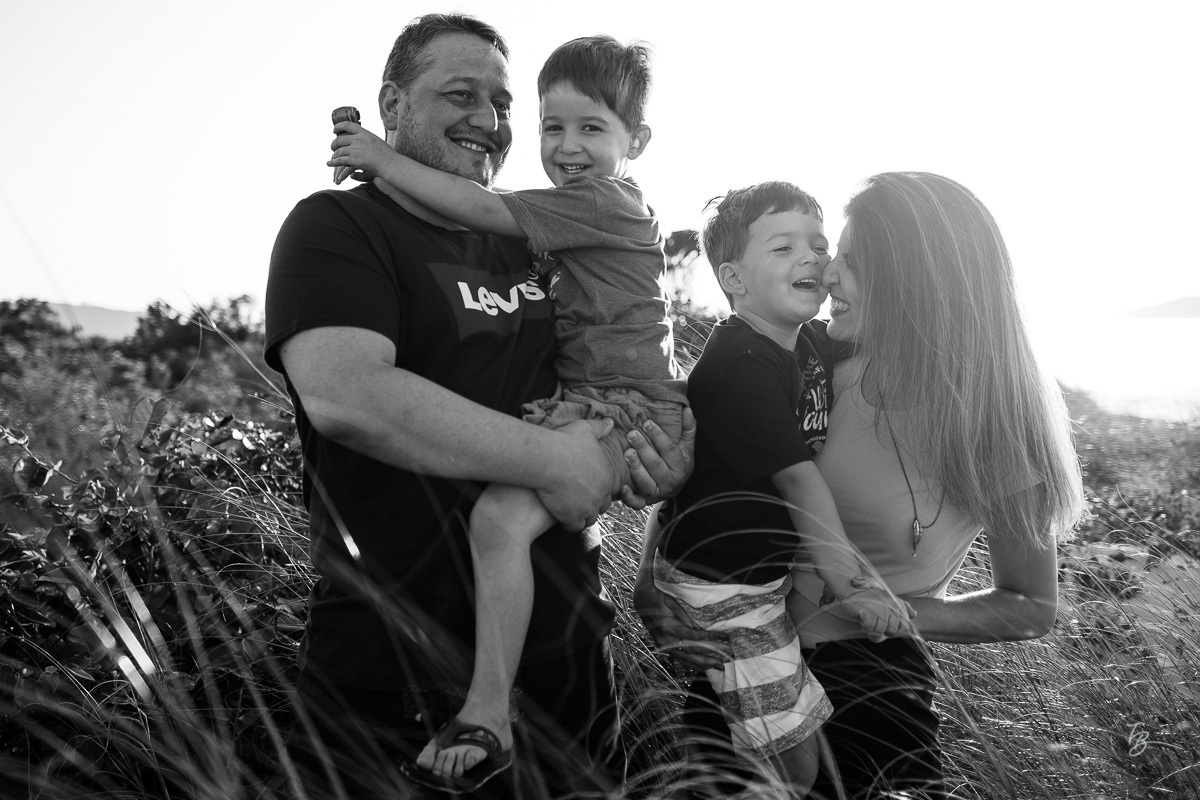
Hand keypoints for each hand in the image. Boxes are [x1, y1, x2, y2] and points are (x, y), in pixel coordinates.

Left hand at [327, 121, 393, 184]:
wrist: (389, 163)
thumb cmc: (386, 154)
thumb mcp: (376, 140)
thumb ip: (366, 138)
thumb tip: (361, 138)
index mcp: (364, 133)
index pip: (347, 125)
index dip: (338, 126)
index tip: (334, 130)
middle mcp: (358, 139)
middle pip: (339, 139)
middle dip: (334, 144)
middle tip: (333, 147)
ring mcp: (355, 150)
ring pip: (338, 151)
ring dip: (334, 155)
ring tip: (333, 157)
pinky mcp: (353, 160)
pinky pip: (339, 160)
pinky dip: (333, 162)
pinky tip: (329, 163)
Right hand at [534, 417, 617, 531]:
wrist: (546, 459)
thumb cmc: (564, 442)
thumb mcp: (584, 429)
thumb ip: (599, 427)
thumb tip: (611, 423)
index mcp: (608, 475)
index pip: (610, 487)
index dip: (599, 486)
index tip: (586, 483)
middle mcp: (602, 493)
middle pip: (602, 504)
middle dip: (592, 502)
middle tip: (578, 497)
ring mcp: (588, 507)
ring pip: (590, 518)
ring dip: (581, 514)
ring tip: (569, 508)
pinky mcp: (572, 517)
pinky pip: (574, 527)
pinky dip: (568, 524)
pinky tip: (560, 516)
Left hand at [619, 407, 695, 509]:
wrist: (674, 489)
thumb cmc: (678, 463)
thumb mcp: (686, 447)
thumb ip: (688, 429)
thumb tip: (687, 409)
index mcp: (681, 467)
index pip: (670, 450)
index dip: (658, 436)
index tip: (646, 422)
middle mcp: (670, 481)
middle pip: (656, 465)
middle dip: (644, 449)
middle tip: (631, 434)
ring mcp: (657, 493)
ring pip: (646, 482)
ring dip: (636, 468)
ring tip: (627, 452)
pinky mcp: (645, 502)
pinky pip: (637, 502)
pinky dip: (628, 496)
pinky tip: (621, 486)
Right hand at [632, 571, 730, 670]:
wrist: (642, 600)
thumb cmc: (659, 597)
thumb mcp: (671, 600)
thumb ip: (683, 615)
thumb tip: (697, 628)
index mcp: (668, 627)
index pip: (692, 636)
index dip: (709, 638)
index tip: (725, 638)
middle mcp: (665, 640)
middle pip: (690, 652)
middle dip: (709, 657)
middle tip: (725, 661)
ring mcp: (664, 646)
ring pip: (685, 659)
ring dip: (703, 665)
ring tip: (719, 667)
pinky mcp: (664, 648)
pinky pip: (680, 660)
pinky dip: (693, 665)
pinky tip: (704, 669)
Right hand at [840, 576, 916, 642]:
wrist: (851, 587)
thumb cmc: (869, 595)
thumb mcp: (888, 598)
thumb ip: (903, 606)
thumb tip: (914, 614)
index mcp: (897, 604)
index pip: (904, 627)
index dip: (895, 629)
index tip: (886, 623)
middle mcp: (891, 607)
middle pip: (892, 631)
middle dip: (883, 629)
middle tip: (874, 619)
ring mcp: (880, 610)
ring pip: (881, 631)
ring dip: (873, 628)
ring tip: (867, 617)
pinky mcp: (869, 614)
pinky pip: (871, 629)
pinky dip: (866, 626)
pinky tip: (863, 618)